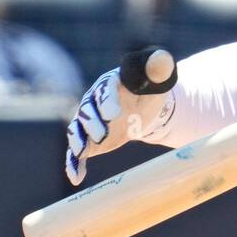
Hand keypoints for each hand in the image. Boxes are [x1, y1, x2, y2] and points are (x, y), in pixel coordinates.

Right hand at [65, 47, 176, 185]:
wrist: (142, 107)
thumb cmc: (149, 89)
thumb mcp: (157, 78)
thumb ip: (159, 68)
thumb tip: (162, 59)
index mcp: (110, 84)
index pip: (106, 90)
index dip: (108, 101)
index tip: (114, 114)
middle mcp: (94, 101)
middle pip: (88, 111)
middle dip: (92, 123)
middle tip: (101, 135)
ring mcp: (89, 121)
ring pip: (78, 130)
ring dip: (78, 141)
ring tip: (80, 153)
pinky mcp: (88, 139)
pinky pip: (77, 151)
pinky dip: (74, 163)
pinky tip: (76, 177)